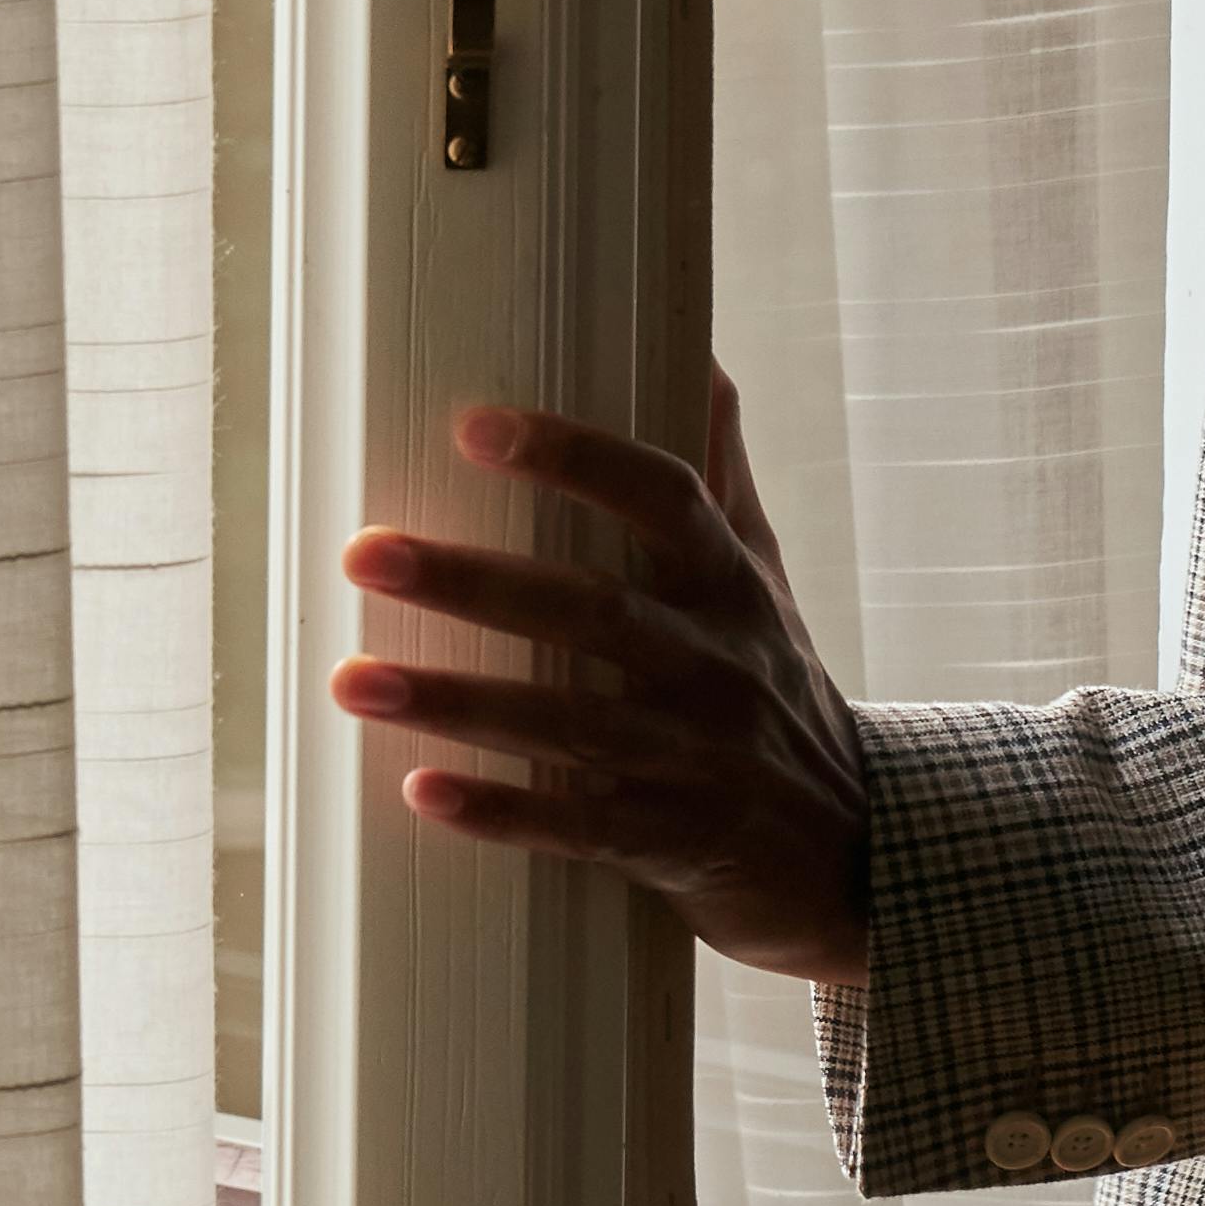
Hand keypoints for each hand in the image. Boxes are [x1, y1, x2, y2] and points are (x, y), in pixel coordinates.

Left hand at [331, 372, 866, 986]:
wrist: (854, 853)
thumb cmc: (777, 690)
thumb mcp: (761, 581)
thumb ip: (720, 475)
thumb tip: (699, 352)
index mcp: (730, 584)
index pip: (663, 498)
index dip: (574, 458)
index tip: (473, 427)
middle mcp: (718, 663)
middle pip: (592, 610)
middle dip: (473, 582)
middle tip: (364, 553)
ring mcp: (698, 758)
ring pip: (569, 723)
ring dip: (457, 700)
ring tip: (351, 680)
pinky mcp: (674, 843)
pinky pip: (580, 828)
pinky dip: (502, 811)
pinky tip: (420, 791)